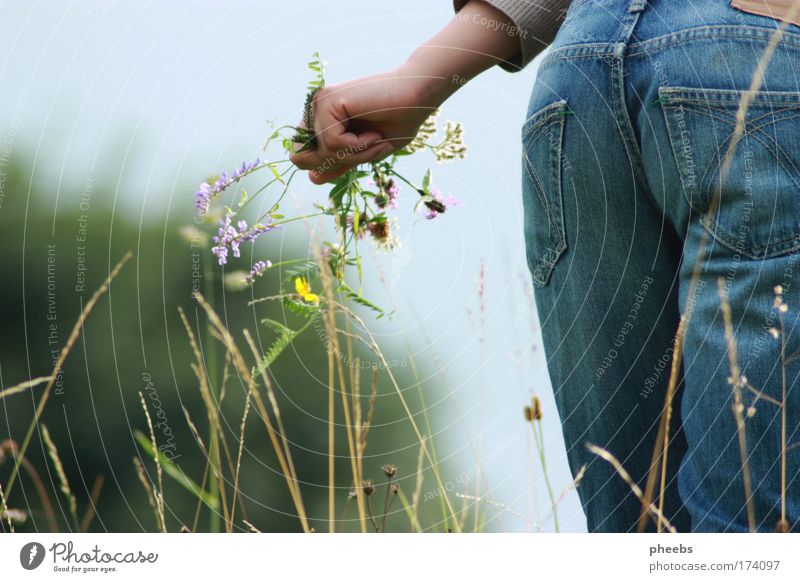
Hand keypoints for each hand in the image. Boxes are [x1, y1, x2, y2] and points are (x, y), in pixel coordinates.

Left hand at [290, 64, 447, 183]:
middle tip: (371, 146)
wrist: (418, 97)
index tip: (362, 150)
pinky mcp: (328, 101)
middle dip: (342, 162)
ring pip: (323, 152)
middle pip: (307, 160)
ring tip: (376, 138)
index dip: (330, 166)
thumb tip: (312, 179)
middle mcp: (316, 110)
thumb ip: (340, 163)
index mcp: (322, 120)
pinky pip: (333, 142)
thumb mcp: (365, 151)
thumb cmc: (398, 121)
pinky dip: (357, 145)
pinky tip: (373, 133)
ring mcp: (320, 104)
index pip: (304, 159)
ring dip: (356, 154)